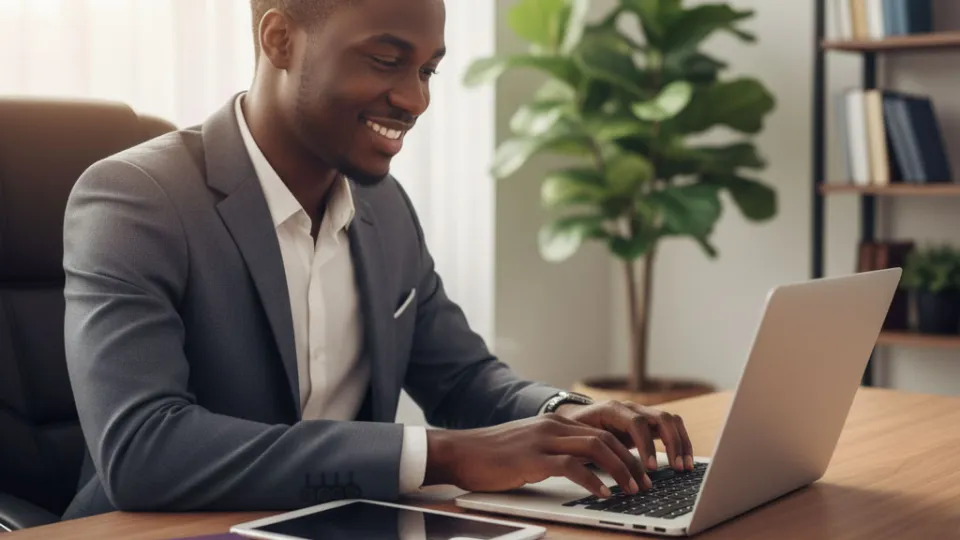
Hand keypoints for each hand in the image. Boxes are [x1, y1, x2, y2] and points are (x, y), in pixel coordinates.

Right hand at [424, 414, 649, 498]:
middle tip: (646, 483)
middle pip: (605, 438)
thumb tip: (585, 470)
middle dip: (631, 462)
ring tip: (632, 490)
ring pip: (596, 448)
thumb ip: (556, 451)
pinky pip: (572, 467)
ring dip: (620, 470)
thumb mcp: (531, 447)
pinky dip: (593, 481)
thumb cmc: (493, 456)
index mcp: (555, 422)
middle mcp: (553, 426)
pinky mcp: (532, 458)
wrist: (460, 452)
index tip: (641, 471)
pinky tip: (603, 494)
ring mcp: (543, 440)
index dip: (626, 452)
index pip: (602, 431)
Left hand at [555, 400, 694, 472]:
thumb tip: (602, 469)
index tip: (651, 467)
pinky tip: (683, 462)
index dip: (647, 445)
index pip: (637, 422)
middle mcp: (631, 408)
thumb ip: (592, 448)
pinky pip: (671, 427)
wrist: (576, 418)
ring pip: (671, 420)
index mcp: (612, 409)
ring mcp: (642, 413)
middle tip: (676, 468)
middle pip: (661, 417)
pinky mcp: (649, 423)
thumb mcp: (580, 438)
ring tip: (684, 467)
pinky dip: (681, 443)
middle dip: (672, 443)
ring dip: (681, 443)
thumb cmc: (576, 430)